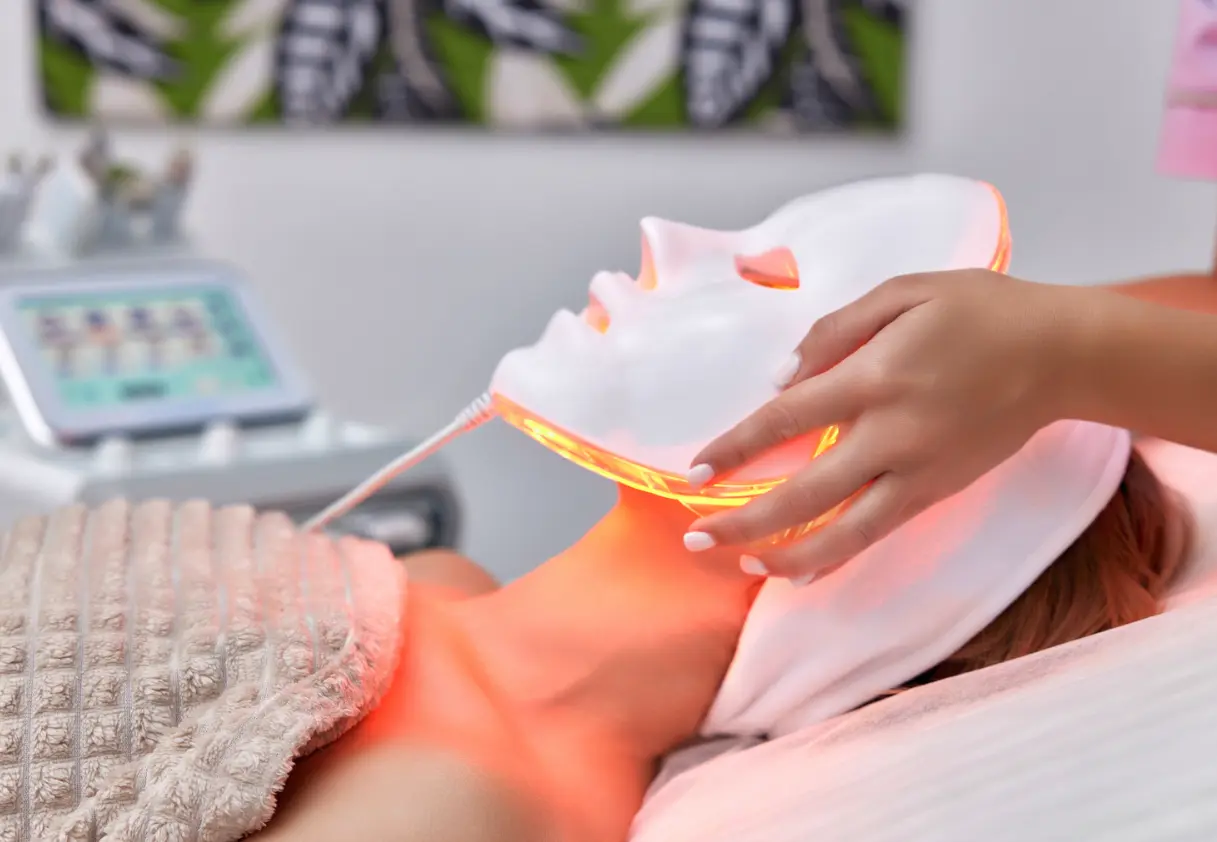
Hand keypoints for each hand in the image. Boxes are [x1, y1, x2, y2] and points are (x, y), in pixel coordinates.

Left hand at [682, 269, 1084, 580]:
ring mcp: (919, 471)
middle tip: (694, 539)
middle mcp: (893, 434)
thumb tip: (781, 377)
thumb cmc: (979, 311)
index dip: (735, 449)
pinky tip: (801, 570)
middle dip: (744, 520)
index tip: (695, 473)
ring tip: (739, 562)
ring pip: (842, 531)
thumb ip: (836, 331)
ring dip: (785, 553)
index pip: (785, 420)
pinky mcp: (938, 491)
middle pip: (803, 492)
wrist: (1062, 353)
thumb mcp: (904, 292)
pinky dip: (836, 557)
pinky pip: (878, 534)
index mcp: (876, 377)